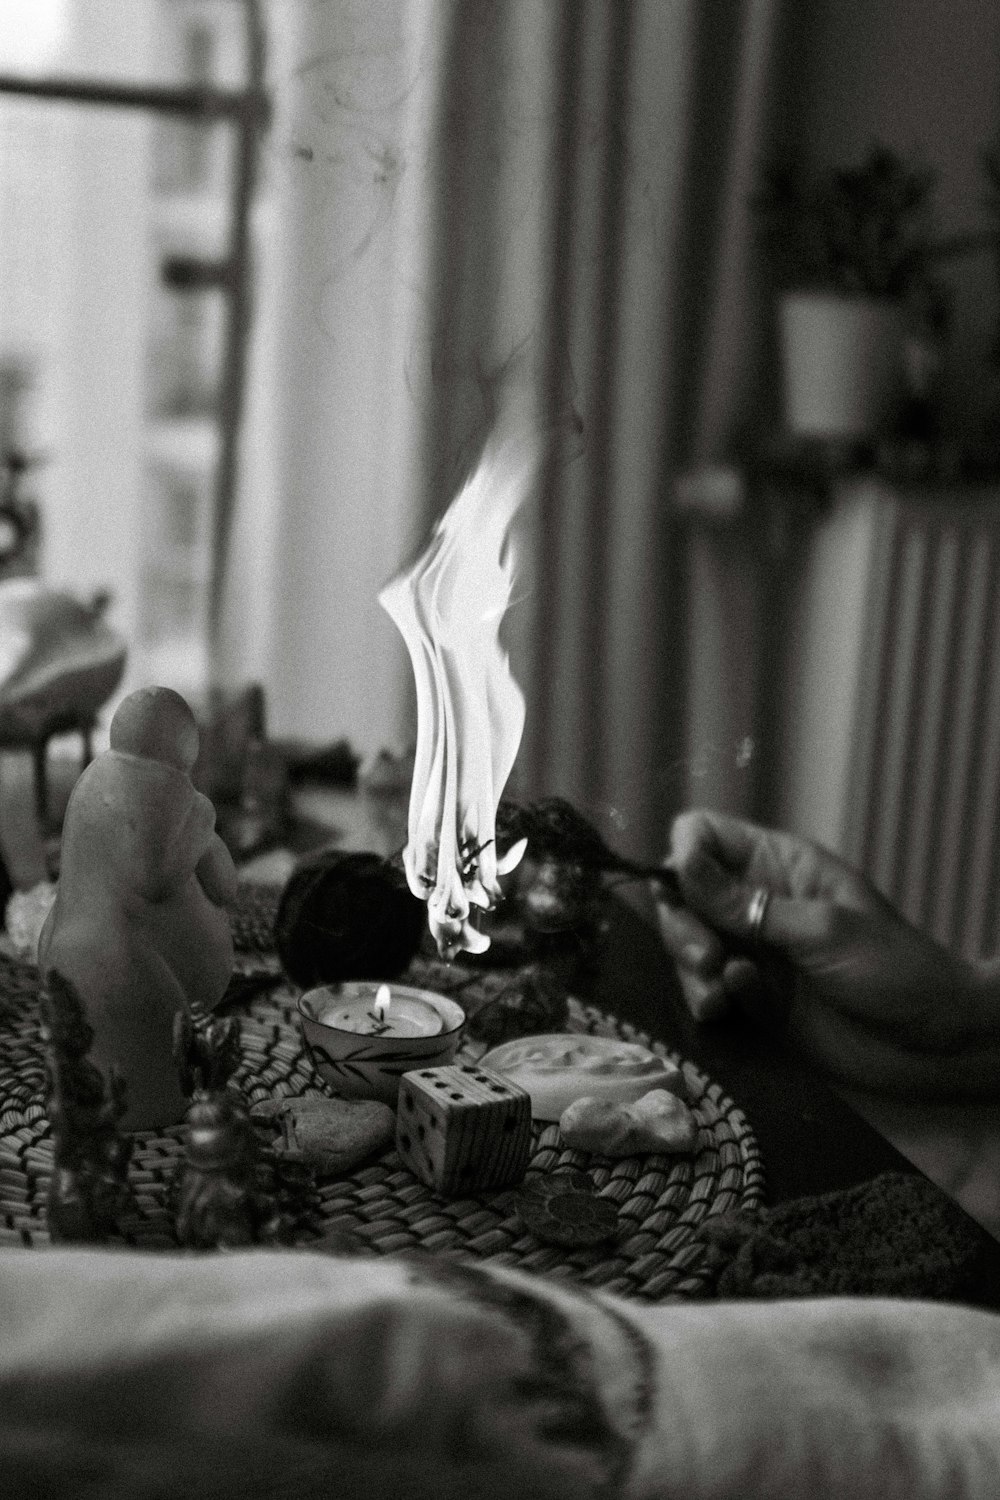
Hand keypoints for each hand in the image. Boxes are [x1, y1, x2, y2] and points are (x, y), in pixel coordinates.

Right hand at [656, 809, 998, 1101]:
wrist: (933, 1045)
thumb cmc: (894, 970)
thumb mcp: (821, 929)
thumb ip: (747, 904)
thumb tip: (681, 865)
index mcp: (778, 867)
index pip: (705, 836)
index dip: (684, 855)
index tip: (683, 888)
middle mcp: (757, 904)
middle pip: (683, 896)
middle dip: (682, 927)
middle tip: (707, 959)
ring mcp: (753, 953)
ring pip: (688, 947)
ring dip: (691, 971)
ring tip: (719, 996)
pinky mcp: (752, 1000)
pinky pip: (706, 992)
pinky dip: (707, 1001)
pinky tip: (728, 1011)